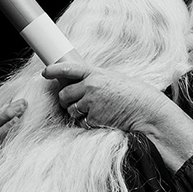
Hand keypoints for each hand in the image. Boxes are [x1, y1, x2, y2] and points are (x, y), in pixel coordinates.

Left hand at [43, 62, 172, 131]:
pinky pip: (82, 122)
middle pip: (64, 94)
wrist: (146, 109)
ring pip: (71, 110)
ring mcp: (91, 102)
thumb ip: (95, 79)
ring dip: (78, 113)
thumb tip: (80, 83)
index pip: (68, 68)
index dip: (54, 70)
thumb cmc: (134, 94)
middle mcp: (90, 86)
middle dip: (66, 100)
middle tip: (74, 103)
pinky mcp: (94, 118)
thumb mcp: (114, 79)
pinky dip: (88, 123)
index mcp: (96, 73)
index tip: (45, 73)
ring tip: (95, 111)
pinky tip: (102, 119)